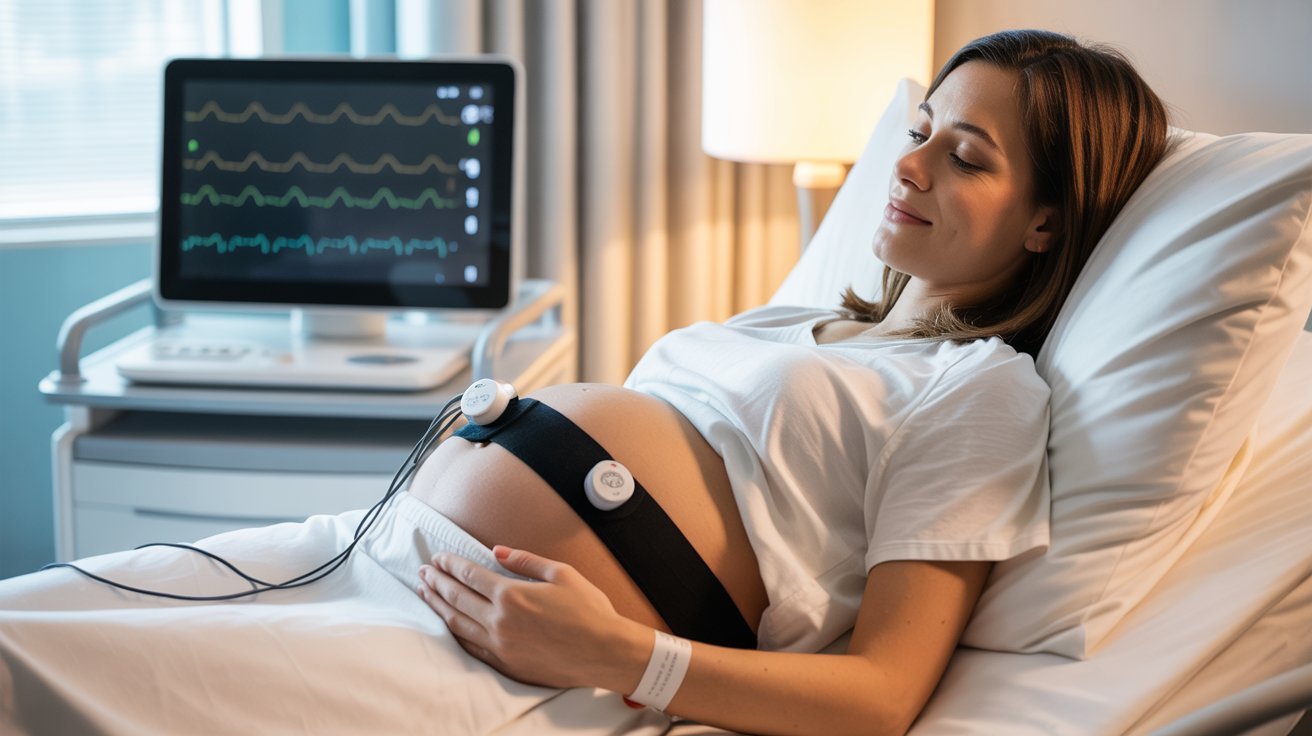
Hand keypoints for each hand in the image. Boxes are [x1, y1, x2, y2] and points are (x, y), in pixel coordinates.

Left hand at [417, 546, 644, 689]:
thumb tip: (498, 550)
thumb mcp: (561, 574)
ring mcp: (500, 645)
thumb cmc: (589, 611)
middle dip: (436, 581)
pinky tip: (447, 622)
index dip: (450, 564)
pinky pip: (470, 647)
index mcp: (512, 595)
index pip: (469, 575)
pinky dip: (454, 632)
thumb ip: (525, 561)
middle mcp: (500, 621)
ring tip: (425, 593)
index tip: (439, 557)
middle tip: (424, 571)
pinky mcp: (505, 664)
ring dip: (437, 606)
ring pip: (457, 623)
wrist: (605, 652)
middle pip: (456, 597)